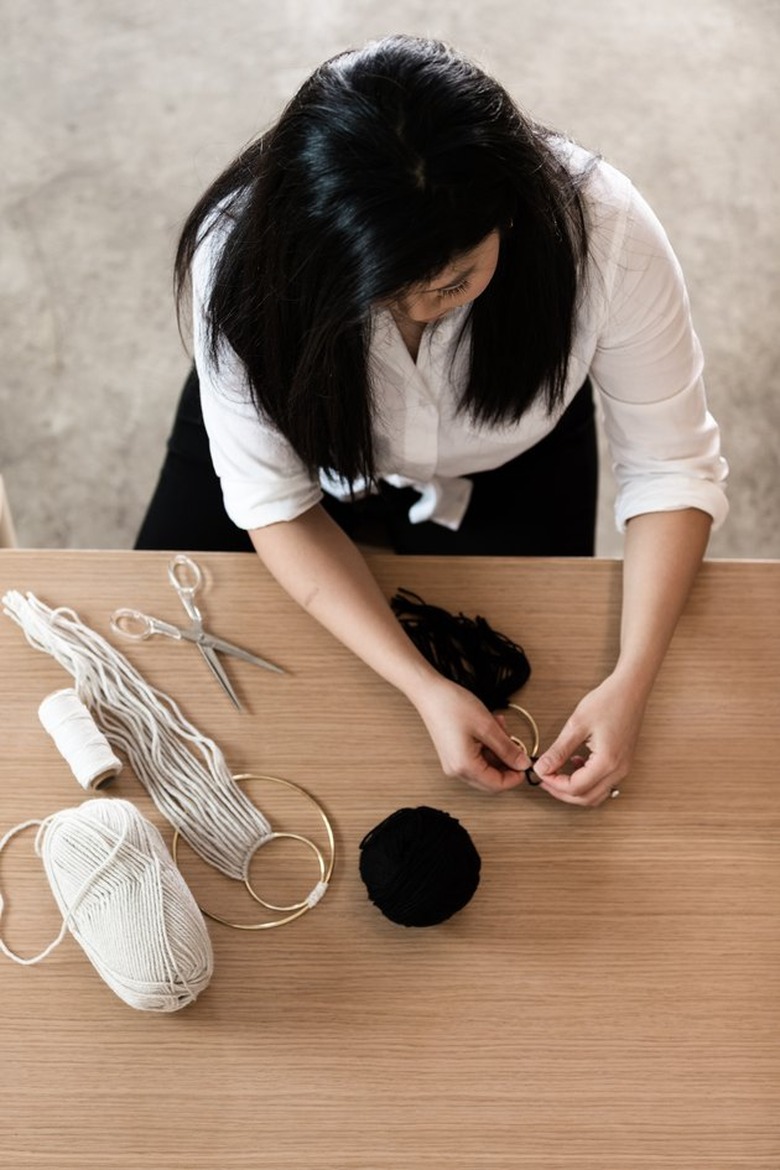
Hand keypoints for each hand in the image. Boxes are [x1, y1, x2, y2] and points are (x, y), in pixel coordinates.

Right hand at [413, 676, 531, 793]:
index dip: (515, 777)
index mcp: (464, 766)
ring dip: (497, 749)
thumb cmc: (451, 706)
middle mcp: (456, 770)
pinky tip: (490, 727)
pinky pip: (476, 757)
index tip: (525, 763)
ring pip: (485, 766)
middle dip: (506, 760)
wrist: (429, 693)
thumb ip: (507, 749)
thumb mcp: (487, 727)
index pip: (496, 785)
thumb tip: (522, 764)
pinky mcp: (453, 754)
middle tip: (513, 741)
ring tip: (499, 726)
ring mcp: (453, 762)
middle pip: (491, 778)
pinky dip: (487, 745)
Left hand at [532, 672, 646, 806]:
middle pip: (586, 797)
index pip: (575, 787)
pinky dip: (586, 781)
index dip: (554, 783)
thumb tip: (542, 767)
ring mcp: (623, 768)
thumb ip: (558, 750)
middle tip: (544, 778)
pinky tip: (575, 764)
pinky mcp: (622, 763)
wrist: (630, 690)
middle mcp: (619, 770)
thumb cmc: (608, 701)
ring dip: (574, 790)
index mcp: (607, 762)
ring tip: (556, 774)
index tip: (540, 772)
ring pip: (595, 795)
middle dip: (562, 792)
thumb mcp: (577, 725)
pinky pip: (603, 783)